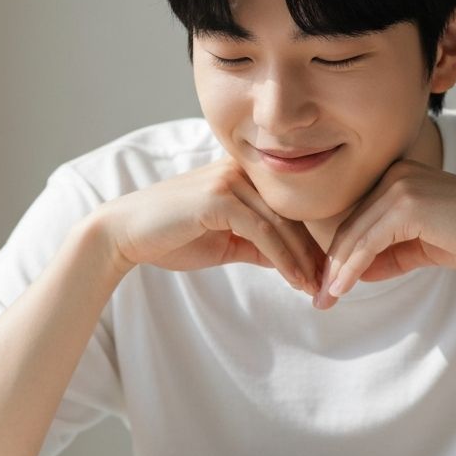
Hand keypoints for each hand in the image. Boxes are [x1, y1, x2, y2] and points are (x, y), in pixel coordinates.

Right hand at [98, 157, 324, 294]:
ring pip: (281, 222)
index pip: (288, 205)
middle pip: (291, 212)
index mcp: (242, 174)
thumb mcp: (225, 242)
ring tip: (316, 286)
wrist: (125, 234)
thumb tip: (292, 262)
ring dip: (303, 259)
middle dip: (313, 251)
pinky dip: (283, 258)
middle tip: (330, 282)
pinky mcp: (219, 197)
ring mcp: (228, 179)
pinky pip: (263, 230)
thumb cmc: (173, 236)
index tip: (326, 269)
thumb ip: (257, 245)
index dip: (310, 238)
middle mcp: (239, 169)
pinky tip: (295, 279)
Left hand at [314, 159, 455, 309]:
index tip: (329, 285)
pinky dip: (351, 268)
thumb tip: (355, 272)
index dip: (340, 254)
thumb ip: (388, 254)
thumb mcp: (422, 246)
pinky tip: (341, 289)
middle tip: (320, 298)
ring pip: (354, 234)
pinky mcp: (407, 204)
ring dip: (336, 271)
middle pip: (350, 225)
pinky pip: (368, 242)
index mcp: (398, 176)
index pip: (358, 218)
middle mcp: (394, 173)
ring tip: (326, 300)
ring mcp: (400, 185)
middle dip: (331, 265)